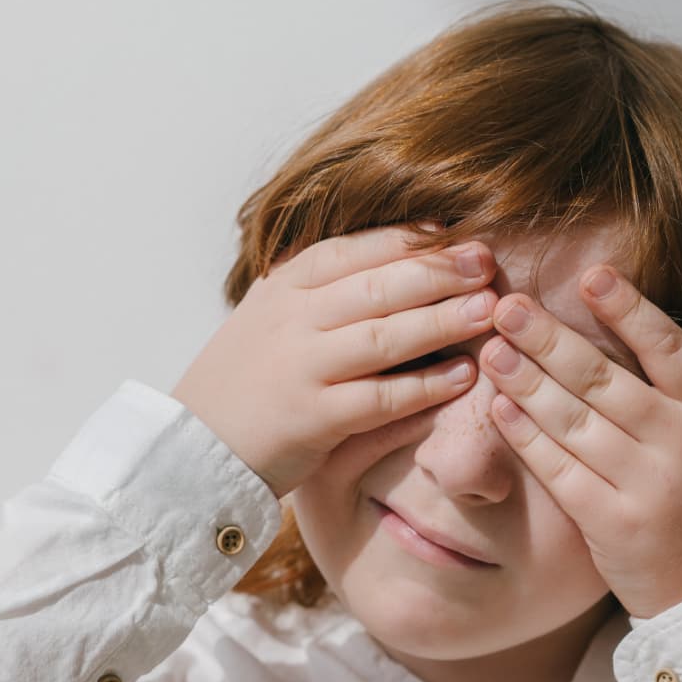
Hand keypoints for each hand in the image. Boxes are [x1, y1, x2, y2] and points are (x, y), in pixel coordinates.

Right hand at [170, 223, 497, 499]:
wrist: (193, 448)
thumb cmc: (246, 382)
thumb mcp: (272, 318)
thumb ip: (321, 290)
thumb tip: (396, 258)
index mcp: (284, 287)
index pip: (356, 249)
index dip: (411, 240)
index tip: (458, 233)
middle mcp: (293, 320)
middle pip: (378, 285)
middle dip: (438, 271)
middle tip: (486, 264)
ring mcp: (302, 368)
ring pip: (384, 336)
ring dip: (442, 321)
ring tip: (488, 310)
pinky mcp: (313, 419)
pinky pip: (381, 398)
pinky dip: (426, 386)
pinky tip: (463, 377)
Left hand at [477, 266, 681, 619]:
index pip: (671, 349)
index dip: (630, 310)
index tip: (592, 275)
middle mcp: (681, 444)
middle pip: (605, 380)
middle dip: (551, 338)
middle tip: (508, 305)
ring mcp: (644, 486)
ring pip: (575, 422)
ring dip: (527, 381)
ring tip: (492, 348)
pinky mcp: (609, 524)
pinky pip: (559, 471)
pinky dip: (527, 438)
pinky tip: (500, 408)